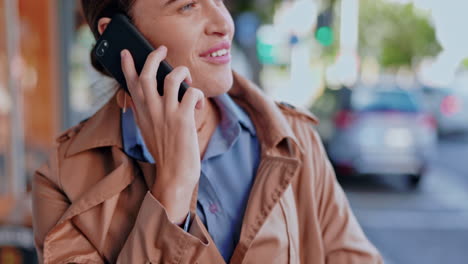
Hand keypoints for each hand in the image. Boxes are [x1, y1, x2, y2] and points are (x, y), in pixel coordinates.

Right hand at [121, 46, 204, 222]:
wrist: (173, 176)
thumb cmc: (165, 153)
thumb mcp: (148, 132)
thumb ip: (145, 113)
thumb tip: (143, 98)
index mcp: (141, 113)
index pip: (130, 84)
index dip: (127, 66)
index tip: (126, 53)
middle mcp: (151, 111)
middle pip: (147, 74)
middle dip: (154, 57)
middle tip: (162, 50)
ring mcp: (166, 114)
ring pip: (171, 78)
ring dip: (182, 73)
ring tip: (187, 79)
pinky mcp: (183, 119)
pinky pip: (192, 93)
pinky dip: (198, 94)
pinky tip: (198, 106)